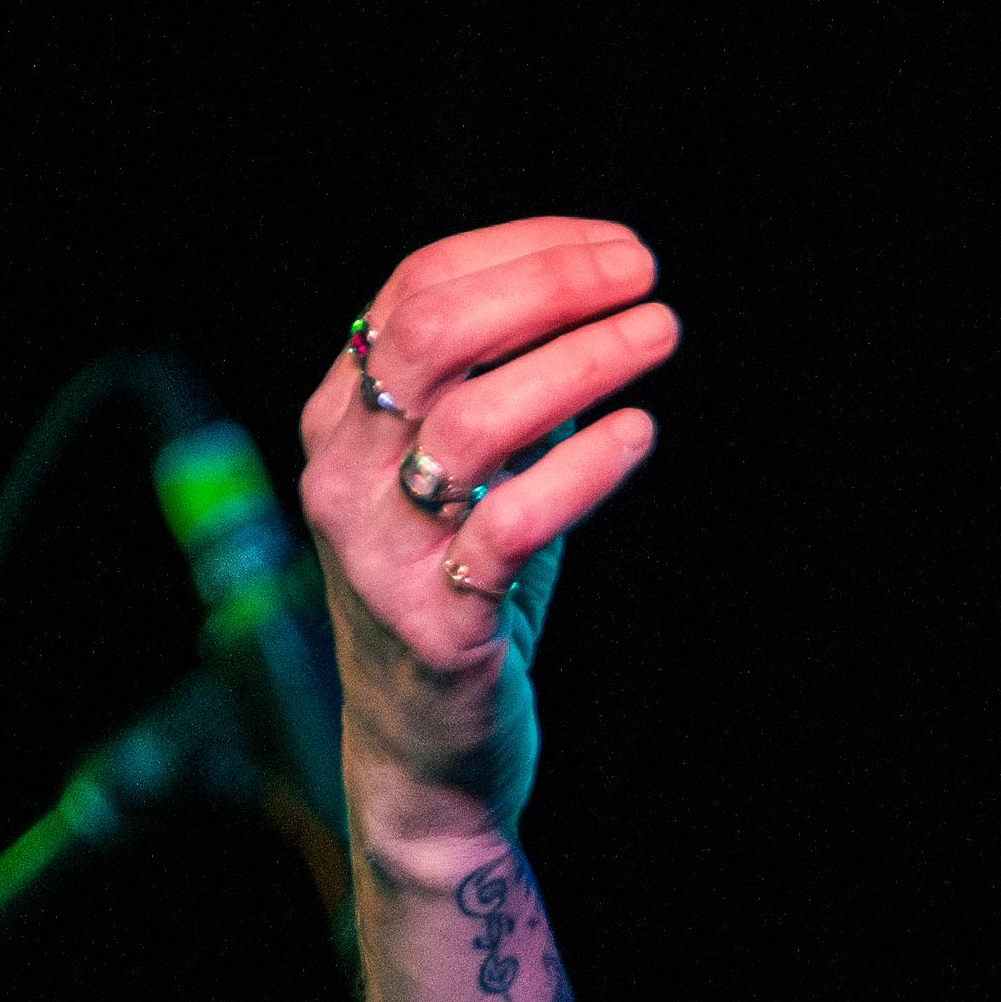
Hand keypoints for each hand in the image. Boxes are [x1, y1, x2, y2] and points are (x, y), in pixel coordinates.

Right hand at [293, 220, 678, 851]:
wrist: (427, 753)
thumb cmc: (463, 593)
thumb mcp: (471, 477)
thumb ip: (504, 391)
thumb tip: (593, 299)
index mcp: (341, 416)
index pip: (417, 288)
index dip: (522, 252)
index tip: (615, 248)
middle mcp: (343, 469)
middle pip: (437, 334)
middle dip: (549, 287)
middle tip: (643, 275)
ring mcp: (379, 545)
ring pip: (475, 420)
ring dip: (581, 363)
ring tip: (659, 335)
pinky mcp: (434, 620)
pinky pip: (510, 522)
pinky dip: (583, 468)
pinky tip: (640, 434)